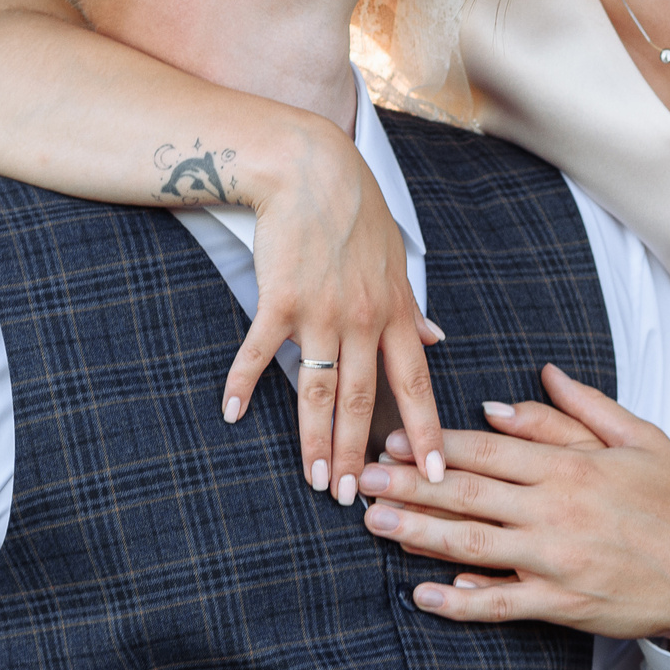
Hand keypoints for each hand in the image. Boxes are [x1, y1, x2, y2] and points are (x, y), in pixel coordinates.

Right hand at [218, 114, 444, 500]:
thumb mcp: (397, 259)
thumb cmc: (355, 213)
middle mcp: (363, 319)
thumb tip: (439, 339)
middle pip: (365, 401)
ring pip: (320, 391)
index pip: (416, 385)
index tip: (434, 476)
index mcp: (395, 312)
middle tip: (355, 499)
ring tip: (314, 480)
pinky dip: (244, 384)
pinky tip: (230, 415)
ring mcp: (320, 312)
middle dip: (361, 455)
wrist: (310, 169)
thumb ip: (413, 307)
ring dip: (315, 440)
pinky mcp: (279, 300)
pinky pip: (260, 353)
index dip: (425, 433)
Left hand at [357, 365, 669, 657]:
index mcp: (574, 464)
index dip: (436, 442)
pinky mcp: (563, 603)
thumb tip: (535, 377)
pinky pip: (499, 602)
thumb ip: (582, 409)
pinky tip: (422, 593)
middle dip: (408, 483)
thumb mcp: (641, 439)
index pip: (490, 447)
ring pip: (472, 544)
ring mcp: (557, 559)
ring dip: (417, 532)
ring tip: (374, 523)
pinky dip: (458, 600)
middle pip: (468, 491)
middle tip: (362, 476)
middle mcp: (559, 508)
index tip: (395, 436)